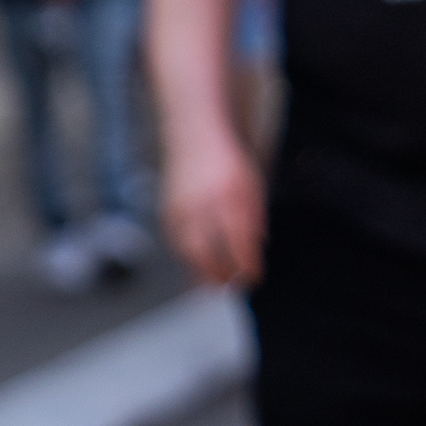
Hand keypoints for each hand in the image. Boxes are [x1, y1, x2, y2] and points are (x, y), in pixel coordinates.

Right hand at [160, 128, 264, 288]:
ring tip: (217, 284)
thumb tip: (257, 247)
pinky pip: (177, 243)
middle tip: (232, 287)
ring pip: (188, 251)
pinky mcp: (168, 211)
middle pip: (207, 251)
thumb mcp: (252, 186)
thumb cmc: (230, 165)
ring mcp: (181, 208)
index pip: (239, 240)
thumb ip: (254, 217)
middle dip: (220, 275)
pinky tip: (200, 266)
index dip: (246, 264)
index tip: (254, 278)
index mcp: (230, 196)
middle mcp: (202, 204)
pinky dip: (189, 258)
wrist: (196, 138)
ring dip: (203, 272)